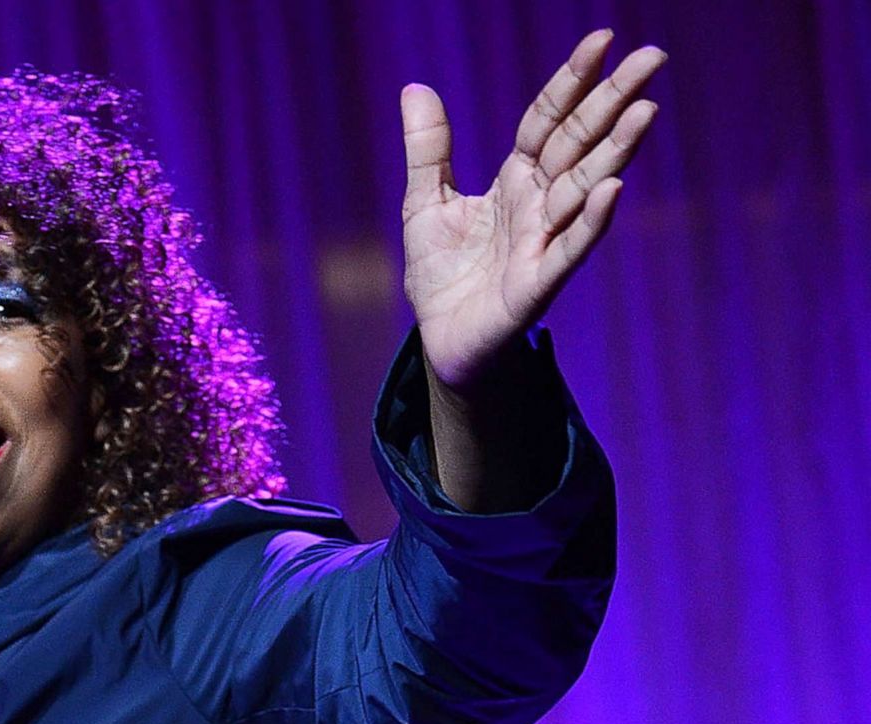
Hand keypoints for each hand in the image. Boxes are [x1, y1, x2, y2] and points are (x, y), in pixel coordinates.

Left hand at [400, 29, 665, 390]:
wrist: (441, 339)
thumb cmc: (442, 273)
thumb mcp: (424, 201)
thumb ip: (428, 148)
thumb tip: (415, 86)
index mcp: (516, 179)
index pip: (548, 120)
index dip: (573, 82)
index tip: (603, 39)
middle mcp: (539, 204)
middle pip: (579, 144)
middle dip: (614, 101)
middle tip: (653, 57)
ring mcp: (543, 242)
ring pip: (584, 188)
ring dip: (615, 151)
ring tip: (646, 111)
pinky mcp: (537, 283)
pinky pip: (569, 248)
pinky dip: (591, 219)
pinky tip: (612, 189)